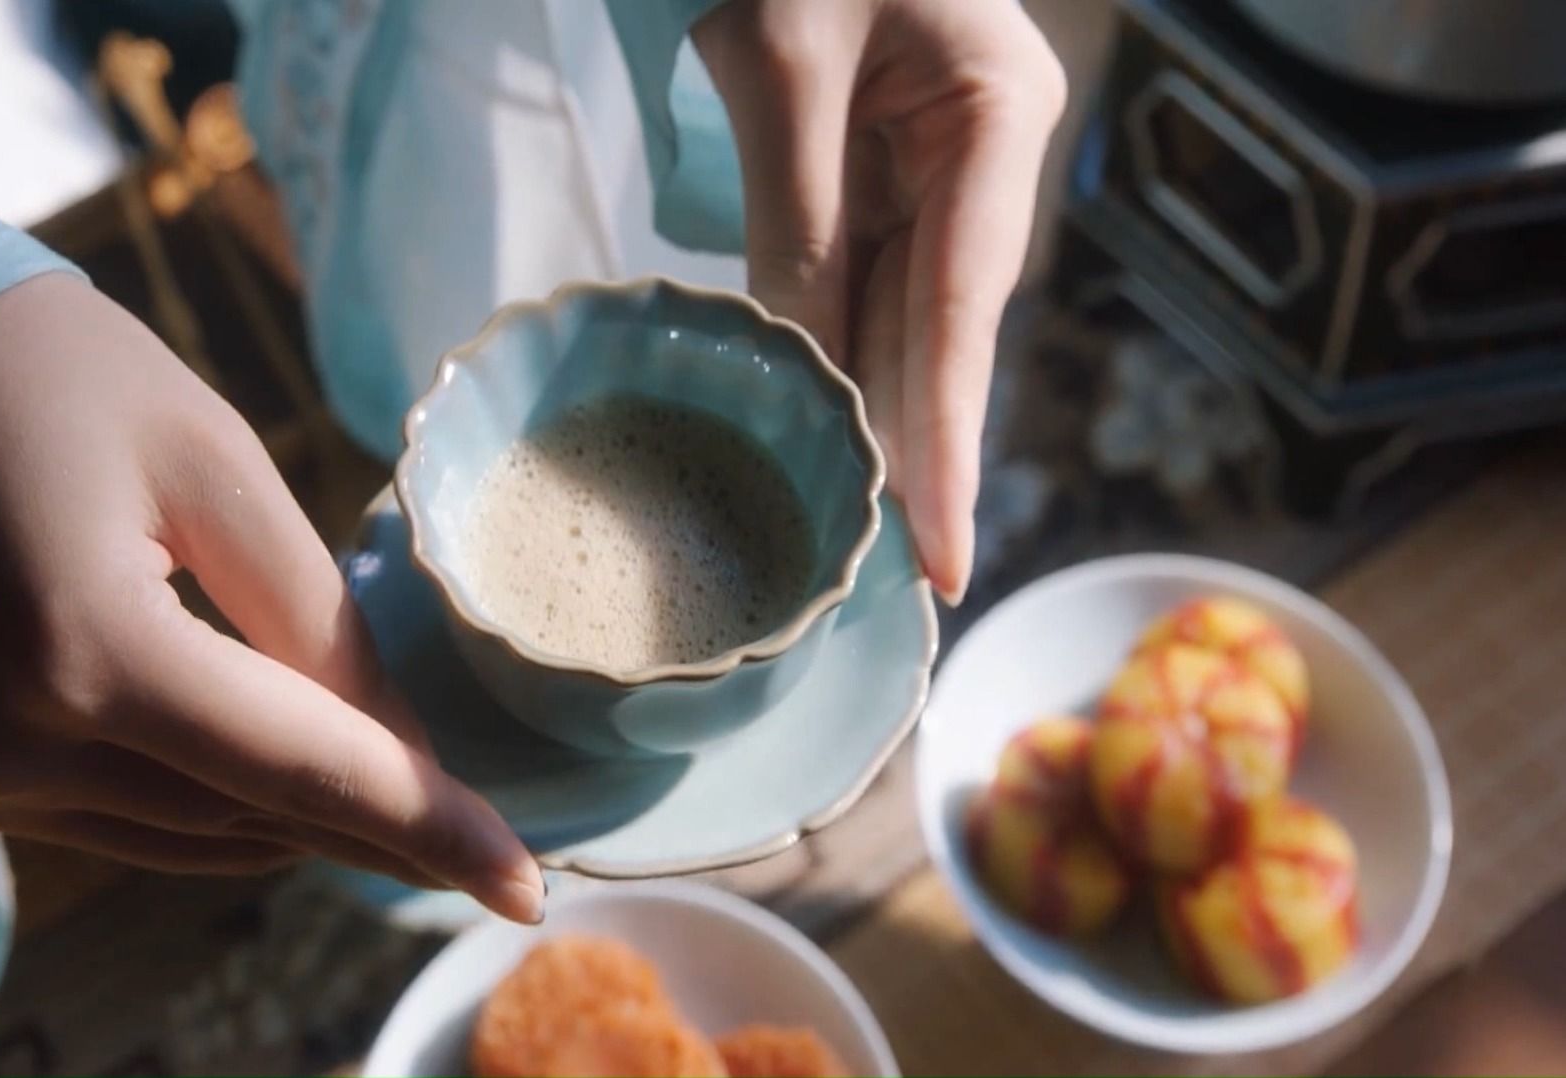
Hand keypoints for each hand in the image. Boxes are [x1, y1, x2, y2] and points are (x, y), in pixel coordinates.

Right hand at [0, 274, 543, 922]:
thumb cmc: (53, 373)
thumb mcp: (213, 465)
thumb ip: (313, 621)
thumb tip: (403, 746)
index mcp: (85, 651)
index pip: (300, 772)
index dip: (428, 829)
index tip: (530, 883)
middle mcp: (17, 743)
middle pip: (255, 820)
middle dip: (386, 833)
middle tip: (498, 847)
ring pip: (202, 836)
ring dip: (313, 825)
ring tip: (421, 812)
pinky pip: (140, 818)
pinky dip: (233, 805)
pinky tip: (303, 781)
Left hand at [693, 0, 1065, 602]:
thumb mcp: (784, 62)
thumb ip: (798, 218)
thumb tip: (803, 366)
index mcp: (996, 115)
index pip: (965, 310)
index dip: (946, 440)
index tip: (940, 555)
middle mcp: (979, 155)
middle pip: (940, 331)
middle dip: (914, 454)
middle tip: (902, 586)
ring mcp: (930, 163)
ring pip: (897, 316)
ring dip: (873, 419)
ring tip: (863, 540)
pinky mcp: (874, 166)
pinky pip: (853, 278)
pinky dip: (830, 352)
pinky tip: (823, 435)